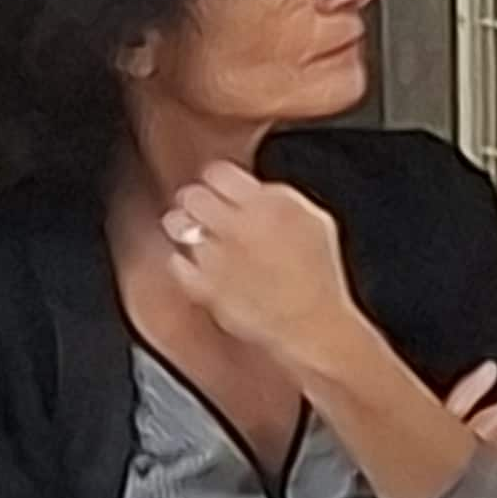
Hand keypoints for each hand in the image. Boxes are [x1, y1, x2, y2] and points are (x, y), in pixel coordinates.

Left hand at [146, 158, 361, 369]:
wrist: (313, 324)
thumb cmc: (320, 276)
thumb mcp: (316, 222)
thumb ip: (282, 200)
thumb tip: (257, 191)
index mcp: (269, 205)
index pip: (220, 173)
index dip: (219, 178)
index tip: (220, 186)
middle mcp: (238, 226)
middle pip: (192, 194)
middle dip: (196, 199)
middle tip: (203, 207)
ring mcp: (217, 257)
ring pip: (178, 225)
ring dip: (182, 225)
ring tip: (193, 231)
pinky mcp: (203, 285)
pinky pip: (176, 263)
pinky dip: (182, 261)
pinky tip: (198, 263)